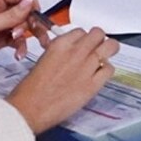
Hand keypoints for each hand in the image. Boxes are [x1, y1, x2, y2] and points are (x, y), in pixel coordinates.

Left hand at [0, 0, 44, 83]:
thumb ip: (11, 15)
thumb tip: (30, 2)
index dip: (31, 4)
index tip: (35, 19)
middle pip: (26, 10)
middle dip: (32, 23)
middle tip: (38, 36)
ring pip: (24, 25)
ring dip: (27, 36)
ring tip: (23, 48)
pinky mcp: (0, 37)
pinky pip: (18, 38)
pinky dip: (20, 46)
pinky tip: (18, 54)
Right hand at [5, 27, 120, 133]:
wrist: (30, 108)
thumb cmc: (32, 88)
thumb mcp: (44, 60)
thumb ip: (61, 53)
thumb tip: (73, 53)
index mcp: (60, 44)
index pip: (81, 31)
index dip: (84, 38)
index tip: (84, 45)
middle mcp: (76, 52)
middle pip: (99, 34)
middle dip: (99, 40)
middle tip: (98, 49)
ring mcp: (86, 67)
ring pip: (110, 47)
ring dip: (108, 51)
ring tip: (104, 59)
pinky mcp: (93, 84)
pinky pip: (109, 69)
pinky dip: (107, 71)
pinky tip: (99, 76)